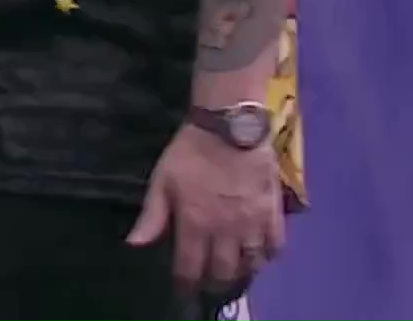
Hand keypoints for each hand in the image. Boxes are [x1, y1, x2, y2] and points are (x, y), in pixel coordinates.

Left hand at [127, 123, 283, 287]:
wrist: (229, 126)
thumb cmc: (190, 152)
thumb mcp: (161, 181)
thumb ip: (151, 216)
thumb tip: (135, 245)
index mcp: (195, 224)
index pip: (190, 268)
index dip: (186, 283)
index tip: (184, 286)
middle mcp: (226, 231)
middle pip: (223, 272)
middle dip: (214, 281)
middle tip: (209, 280)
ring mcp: (253, 224)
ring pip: (252, 264)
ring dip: (242, 271)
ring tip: (233, 268)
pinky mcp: (274, 212)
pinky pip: (277, 246)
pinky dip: (268, 255)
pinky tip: (259, 252)